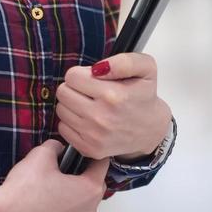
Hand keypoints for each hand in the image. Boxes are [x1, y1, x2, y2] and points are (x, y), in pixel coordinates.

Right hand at [0, 139, 107, 211]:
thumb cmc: (26, 188)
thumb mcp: (40, 154)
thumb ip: (55, 146)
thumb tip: (59, 147)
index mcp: (89, 189)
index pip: (102, 166)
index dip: (93, 154)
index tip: (84, 150)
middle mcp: (90, 211)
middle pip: (95, 187)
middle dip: (85, 175)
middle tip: (66, 166)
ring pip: (84, 205)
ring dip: (76, 194)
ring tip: (55, 186)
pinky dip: (66, 210)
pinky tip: (48, 203)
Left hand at [55, 52, 171, 160]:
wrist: (151, 131)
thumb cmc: (144, 97)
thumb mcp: (145, 69)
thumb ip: (125, 62)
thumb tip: (98, 68)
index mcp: (113, 95)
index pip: (72, 76)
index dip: (81, 74)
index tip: (93, 79)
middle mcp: (102, 117)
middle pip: (63, 92)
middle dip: (74, 88)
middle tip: (90, 92)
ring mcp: (94, 136)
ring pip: (61, 109)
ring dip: (72, 105)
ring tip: (90, 105)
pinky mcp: (89, 149)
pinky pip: (62, 128)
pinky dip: (71, 122)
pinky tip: (87, 120)